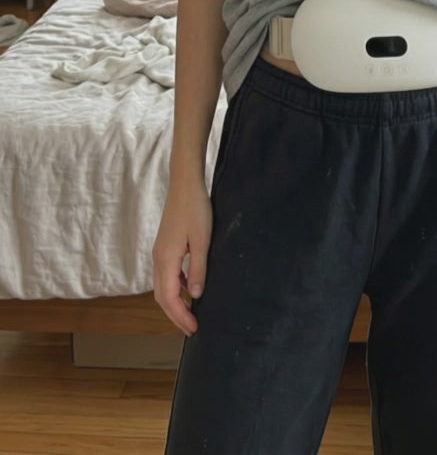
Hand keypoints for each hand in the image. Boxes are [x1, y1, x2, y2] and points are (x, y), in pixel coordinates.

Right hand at [152, 179, 211, 335]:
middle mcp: (158, 259)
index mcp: (166, 259)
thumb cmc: (195, 209)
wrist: (185, 184)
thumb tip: (196, 295)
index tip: (194, 329)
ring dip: (174, 302)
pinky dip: (175, 286)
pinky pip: (167, 274)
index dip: (181, 317)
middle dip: (175, 315)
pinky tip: (189, 286)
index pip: (169, 298)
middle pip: (162, 296)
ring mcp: (159, 252)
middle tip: (192, 328)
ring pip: (162, 286)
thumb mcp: (202, 241)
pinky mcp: (164, 245)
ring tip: (190, 312)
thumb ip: (198, 269)